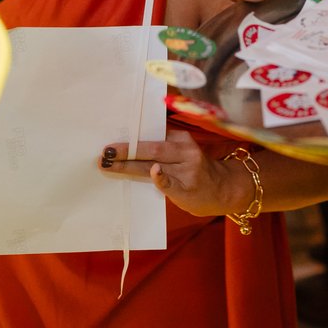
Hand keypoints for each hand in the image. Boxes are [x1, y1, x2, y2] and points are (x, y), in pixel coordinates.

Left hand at [99, 129, 254, 219]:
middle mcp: (184, 152)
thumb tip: (127, 146)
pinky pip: (171, 183)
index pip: (151, 136)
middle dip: (126, 149)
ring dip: (130, 165)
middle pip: (151, 148)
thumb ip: (161, 148)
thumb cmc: (195, 171)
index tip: (111, 139)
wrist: (222, 191)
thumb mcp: (182, 153)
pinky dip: (162, 177)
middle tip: (105, 152)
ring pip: (154, 164)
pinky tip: (154, 172)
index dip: (131, 137)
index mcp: (181, 139)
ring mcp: (187, 170)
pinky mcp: (187, 189)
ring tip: (109, 164)